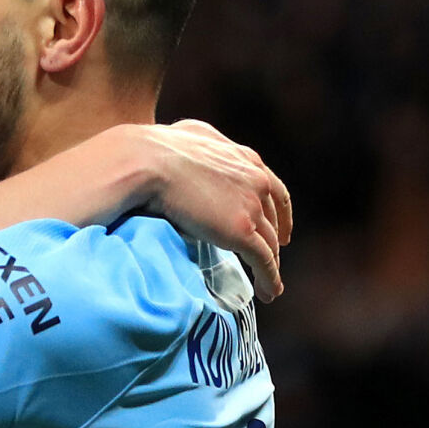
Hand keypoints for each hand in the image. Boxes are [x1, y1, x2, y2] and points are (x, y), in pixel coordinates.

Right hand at [131, 119, 291, 299]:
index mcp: (245, 159)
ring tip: (270, 284)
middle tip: (273, 255)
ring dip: (272, 266)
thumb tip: (188, 142)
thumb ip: (200, 140)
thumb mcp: (188, 135)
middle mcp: (256, 180)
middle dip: (275, 238)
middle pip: (273, 218)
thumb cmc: (157, 148)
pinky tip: (270, 292)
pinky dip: (270, 279)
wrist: (149, 162)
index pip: (272, 188)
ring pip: (270, 243)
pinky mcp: (241, 231)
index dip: (279, 211)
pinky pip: (263, 261)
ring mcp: (251, 207)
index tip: (279, 227)